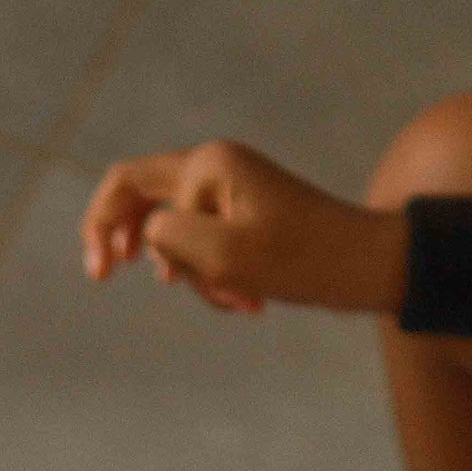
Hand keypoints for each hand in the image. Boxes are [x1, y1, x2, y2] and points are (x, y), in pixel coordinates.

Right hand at [82, 140, 406, 313]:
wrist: (371, 267)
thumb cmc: (304, 261)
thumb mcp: (223, 256)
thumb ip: (167, 237)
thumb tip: (148, 235)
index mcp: (207, 166)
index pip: (127, 186)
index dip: (101, 227)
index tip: (100, 277)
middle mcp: (217, 166)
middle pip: (147, 202)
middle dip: (144, 250)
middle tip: (127, 281)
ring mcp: (234, 189)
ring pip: (180, 232)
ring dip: (194, 275)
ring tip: (235, 304)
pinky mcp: (250, 214)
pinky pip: (210, 244)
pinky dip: (217, 277)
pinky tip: (247, 303)